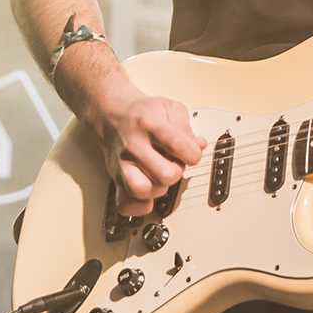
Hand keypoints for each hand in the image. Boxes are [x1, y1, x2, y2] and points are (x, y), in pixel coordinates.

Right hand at [92, 89, 204, 216]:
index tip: (192, 152)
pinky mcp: (116, 179)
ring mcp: (123, 164)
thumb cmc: (142, 113)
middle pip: (165, 174)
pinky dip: (140, 205)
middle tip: (174, 163)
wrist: (112, 114)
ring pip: (143, 190)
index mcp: (150, 125)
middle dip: (178, 172)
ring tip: (160, 176)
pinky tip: (149, 192)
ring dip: (160, 188)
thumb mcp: (169, 108)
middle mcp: (134, 146)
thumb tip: (199, 145)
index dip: (193, 153)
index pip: (178, 145)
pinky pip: (125, 203)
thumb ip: (186, 127)